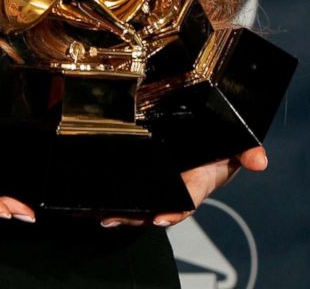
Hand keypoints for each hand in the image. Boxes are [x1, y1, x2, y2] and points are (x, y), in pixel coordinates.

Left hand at [100, 145, 267, 228]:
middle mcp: (179, 186)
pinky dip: (117, 195)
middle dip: (136, 214)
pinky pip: (135, 188)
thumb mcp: (239, 146)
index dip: (175, 211)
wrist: (214, 138)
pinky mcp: (150, 173)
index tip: (160, 217)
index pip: (188, 199)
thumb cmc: (223, 147)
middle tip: (112, 217)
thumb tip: (259, 160)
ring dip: (123, 209)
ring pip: (142, 201)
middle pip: (156, 207)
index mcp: (200, 181)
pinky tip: (97, 200)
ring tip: (100, 214)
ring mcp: (163, 182)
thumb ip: (249, 151)